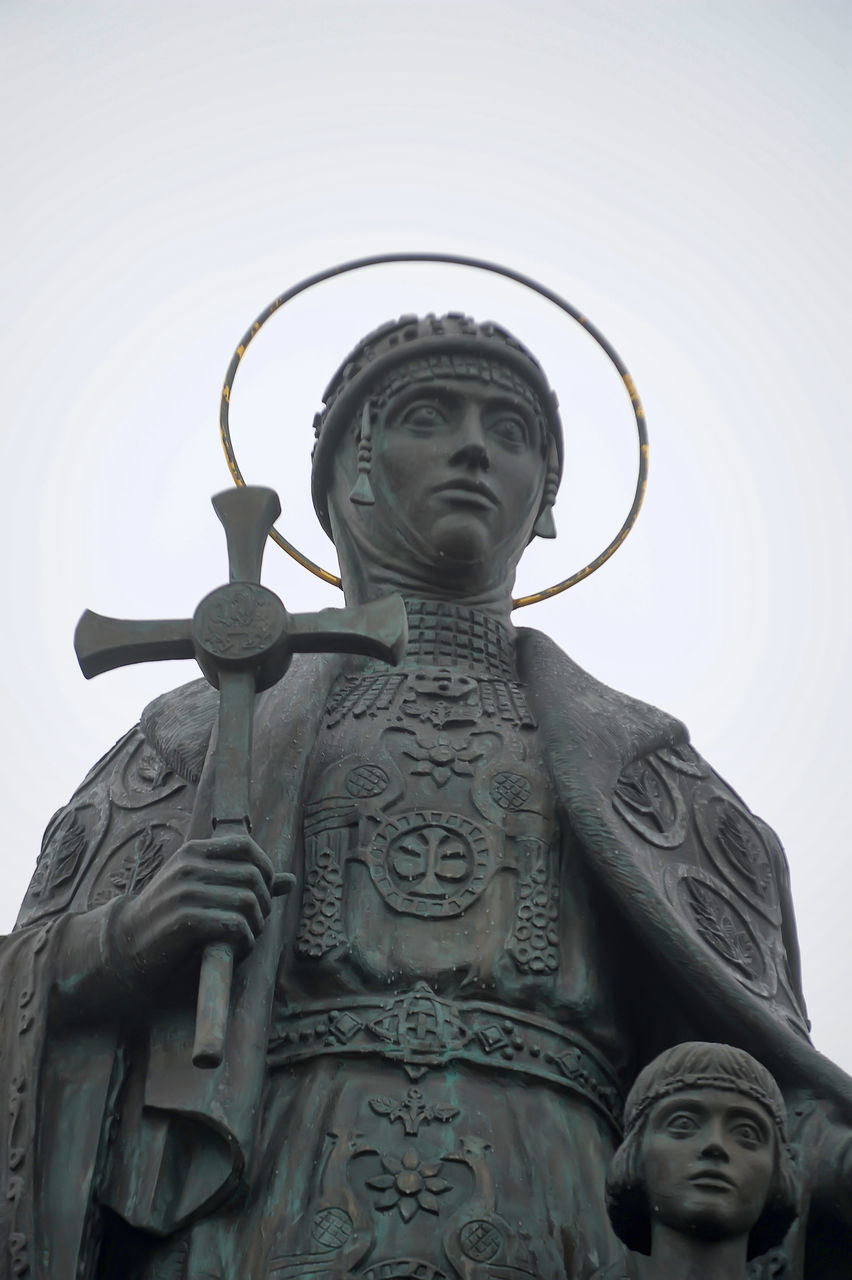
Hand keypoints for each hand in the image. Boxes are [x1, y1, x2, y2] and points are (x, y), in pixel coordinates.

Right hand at [107, 832, 276, 988]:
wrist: (126, 946)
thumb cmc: (170, 916)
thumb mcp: (203, 889)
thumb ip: (244, 882)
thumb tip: (289, 881)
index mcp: (193, 852)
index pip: (245, 846)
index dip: (265, 868)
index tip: (263, 892)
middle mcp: (189, 867)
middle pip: (253, 876)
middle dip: (264, 904)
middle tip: (255, 923)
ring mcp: (185, 893)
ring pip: (248, 902)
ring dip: (256, 926)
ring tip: (245, 937)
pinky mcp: (185, 921)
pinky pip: (235, 925)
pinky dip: (245, 941)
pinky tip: (236, 948)